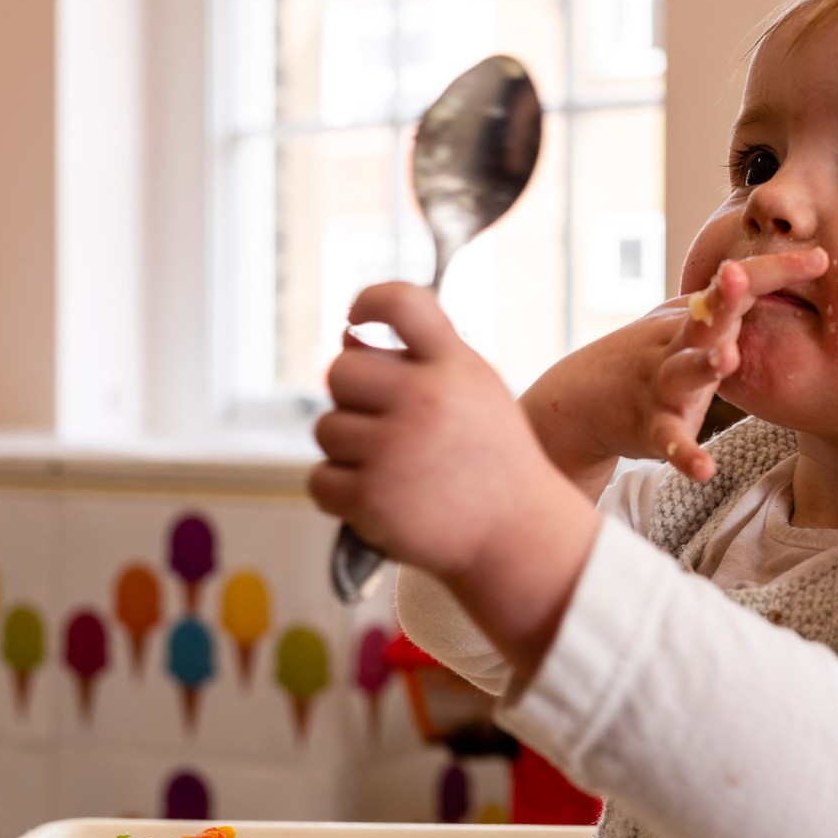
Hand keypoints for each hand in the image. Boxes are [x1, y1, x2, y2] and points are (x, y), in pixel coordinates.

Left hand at [308, 283, 597, 592]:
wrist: (517, 536)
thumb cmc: (492, 461)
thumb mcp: (476, 392)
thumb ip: (422, 360)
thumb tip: (343, 337)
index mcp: (455, 366)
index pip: (401, 303)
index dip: (368, 301)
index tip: (354, 318)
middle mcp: (425, 400)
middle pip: (340, 372)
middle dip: (352, 399)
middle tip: (383, 426)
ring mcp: (395, 449)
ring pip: (326, 429)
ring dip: (348, 450)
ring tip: (393, 469)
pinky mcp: (371, 497)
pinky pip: (320, 479)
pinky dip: (340, 492)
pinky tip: (378, 497)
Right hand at [522, 247, 829, 487]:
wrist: (580, 399)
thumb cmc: (650, 356)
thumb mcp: (684, 325)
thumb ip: (727, 310)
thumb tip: (786, 286)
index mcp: (694, 319)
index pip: (737, 287)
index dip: (774, 271)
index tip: (821, 258)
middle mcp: (676, 345)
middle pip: (704, 318)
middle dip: (723, 298)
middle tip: (739, 276)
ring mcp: (661, 385)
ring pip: (683, 373)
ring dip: (704, 365)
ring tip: (727, 358)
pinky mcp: (649, 426)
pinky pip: (669, 441)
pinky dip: (684, 454)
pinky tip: (705, 470)